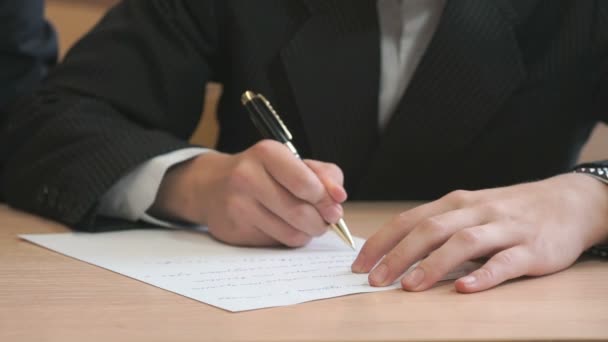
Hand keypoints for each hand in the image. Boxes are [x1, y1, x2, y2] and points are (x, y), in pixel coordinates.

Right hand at [151, 140, 346, 246]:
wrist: (213, 186)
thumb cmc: (263, 173)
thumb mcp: (292, 162)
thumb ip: (323, 175)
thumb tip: (339, 197)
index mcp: (266, 153)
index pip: (305, 183)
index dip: (326, 200)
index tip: (334, 207)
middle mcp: (247, 177)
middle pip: (300, 212)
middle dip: (321, 222)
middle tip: (326, 221)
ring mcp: (238, 206)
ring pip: (290, 233)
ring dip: (307, 233)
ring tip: (306, 224)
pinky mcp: (234, 231)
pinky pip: (275, 243)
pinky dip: (288, 239)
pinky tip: (283, 227)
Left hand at [351, 173, 607, 292]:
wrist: (568, 202)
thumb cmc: (508, 210)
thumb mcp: (470, 210)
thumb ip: (439, 227)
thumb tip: (395, 251)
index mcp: (456, 203)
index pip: (409, 219)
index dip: (381, 241)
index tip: (359, 263)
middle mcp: (476, 212)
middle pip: (430, 230)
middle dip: (398, 255)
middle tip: (375, 279)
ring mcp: (504, 229)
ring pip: (464, 243)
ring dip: (434, 264)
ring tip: (410, 286)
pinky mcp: (532, 249)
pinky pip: (505, 262)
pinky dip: (484, 275)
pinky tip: (465, 288)